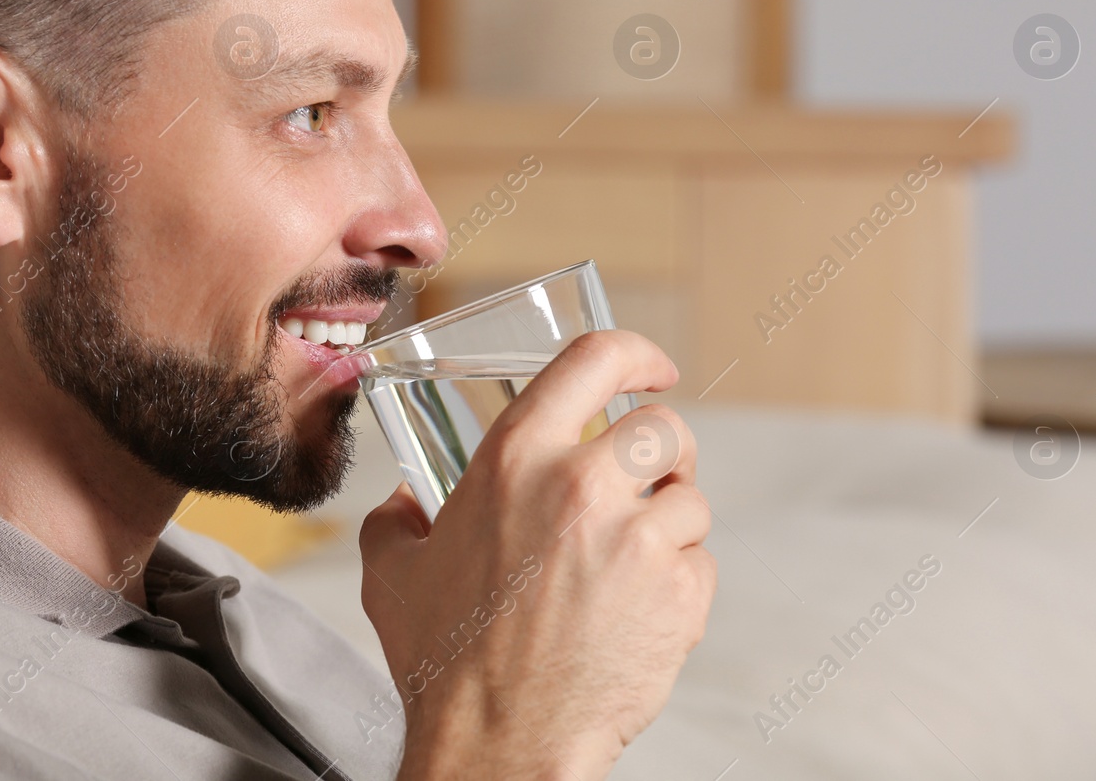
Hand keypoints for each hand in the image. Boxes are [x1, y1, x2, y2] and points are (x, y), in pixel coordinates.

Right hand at [359, 329, 716, 780]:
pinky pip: (702, 564)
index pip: (594, 360)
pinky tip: (636, 613)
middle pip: (665, 428)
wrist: (496, 744)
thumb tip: (404, 502)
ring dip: (669, 528)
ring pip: (691, 501)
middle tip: (649, 481)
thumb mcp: (393, 574)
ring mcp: (637, 538)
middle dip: (666, 453)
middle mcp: (580, 485)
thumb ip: (396, 520)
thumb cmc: (447, 664)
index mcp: (514, 459)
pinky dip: (680, 584)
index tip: (653, 369)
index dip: (636, 353)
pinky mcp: (678, 593)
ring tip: (626, 569)